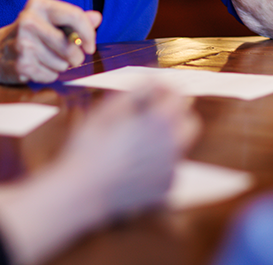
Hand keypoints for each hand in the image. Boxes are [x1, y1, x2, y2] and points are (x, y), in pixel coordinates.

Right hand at [0, 0, 100, 83]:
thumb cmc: (28, 34)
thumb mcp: (48, 19)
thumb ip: (73, 19)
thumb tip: (97, 18)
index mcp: (39, 5)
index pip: (75, 15)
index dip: (89, 34)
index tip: (90, 46)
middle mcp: (29, 21)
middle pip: (71, 45)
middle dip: (76, 56)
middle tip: (71, 57)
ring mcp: (23, 43)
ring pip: (62, 63)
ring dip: (61, 66)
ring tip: (47, 59)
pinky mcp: (21, 64)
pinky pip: (51, 75)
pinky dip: (50, 74)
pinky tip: (38, 66)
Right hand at [58, 84, 200, 216]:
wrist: (83, 192)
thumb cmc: (90, 148)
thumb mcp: (108, 110)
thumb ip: (136, 91)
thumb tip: (152, 80)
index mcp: (161, 121)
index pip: (178, 96)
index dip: (166, 88)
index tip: (154, 88)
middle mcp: (173, 144)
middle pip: (189, 122)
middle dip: (176, 113)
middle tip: (154, 111)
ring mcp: (172, 168)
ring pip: (180, 145)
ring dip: (167, 136)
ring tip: (140, 137)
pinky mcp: (165, 187)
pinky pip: (170, 167)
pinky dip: (159, 161)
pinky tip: (136, 162)